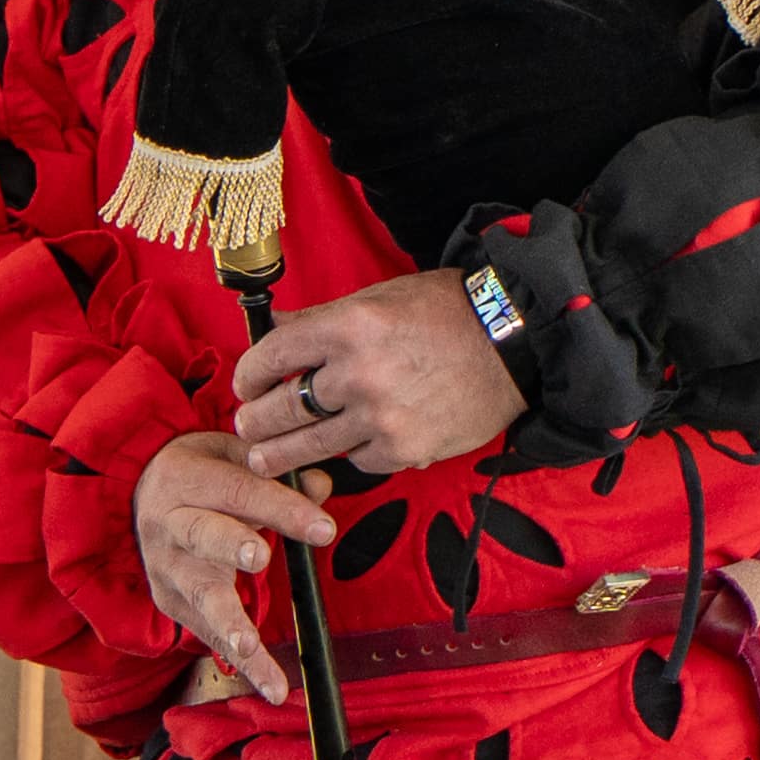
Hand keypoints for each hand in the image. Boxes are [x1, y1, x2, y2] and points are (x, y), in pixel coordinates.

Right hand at [131, 433, 338, 698]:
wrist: (139, 495)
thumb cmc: (201, 473)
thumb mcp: (232, 455)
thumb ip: (276, 471)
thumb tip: (320, 486)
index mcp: (184, 478)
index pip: (237, 491)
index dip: (280, 509)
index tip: (324, 529)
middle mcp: (168, 523)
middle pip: (203, 535)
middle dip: (232, 546)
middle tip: (261, 557)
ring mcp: (166, 568)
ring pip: (200, 593)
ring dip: (226, 621)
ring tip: (249, 646)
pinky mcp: (171, 603)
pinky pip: (209, 634)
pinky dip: (241, 663)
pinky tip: (271, 686)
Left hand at [227, 271, 523, 492]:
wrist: (513, 342)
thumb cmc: (446, 313)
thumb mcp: (378, 298)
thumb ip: (321, 318)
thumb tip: (275, 327)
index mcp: (348, 326)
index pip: (273, 356)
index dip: (249, 374)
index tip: (246, 384)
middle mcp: (358, 373)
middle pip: (281, 409)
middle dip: (254, 421)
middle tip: (247, 426)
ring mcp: (381, 416)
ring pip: (310, 445)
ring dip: (279, 455)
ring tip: (263, 458)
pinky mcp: (404, 449)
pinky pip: (357, 460)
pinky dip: (348, 455)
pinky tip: (345, 446)